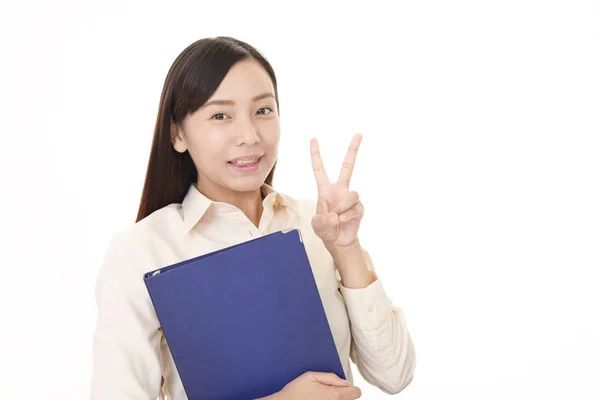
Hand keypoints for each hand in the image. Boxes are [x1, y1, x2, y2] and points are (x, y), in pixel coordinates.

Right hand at [272, 371, 360, 399]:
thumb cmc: (295, 391)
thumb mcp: (311, 376)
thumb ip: (331, 377)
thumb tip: (345, 383)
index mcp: (333, 395)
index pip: (356, 393)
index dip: (350, 388)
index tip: (342, 387)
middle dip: (342, 395)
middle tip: (327, 393)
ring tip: (321, 398)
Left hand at [310, 134, 364, 249]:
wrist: (339, 242)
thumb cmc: (325, 230)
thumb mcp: (317, 226)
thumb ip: (322, 221)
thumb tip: (335, 215)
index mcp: (325, 190)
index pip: (320, 169)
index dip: (316, 154)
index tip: (313, 139)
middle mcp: (339, 190)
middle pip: (348, 167)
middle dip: (353, 150)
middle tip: (359, 134)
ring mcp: (350, 198)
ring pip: (352, 194)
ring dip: (344, 206)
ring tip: (338, 217)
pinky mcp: (359, 208)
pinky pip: (355, 207)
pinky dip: (348, 215)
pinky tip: (343, 221)